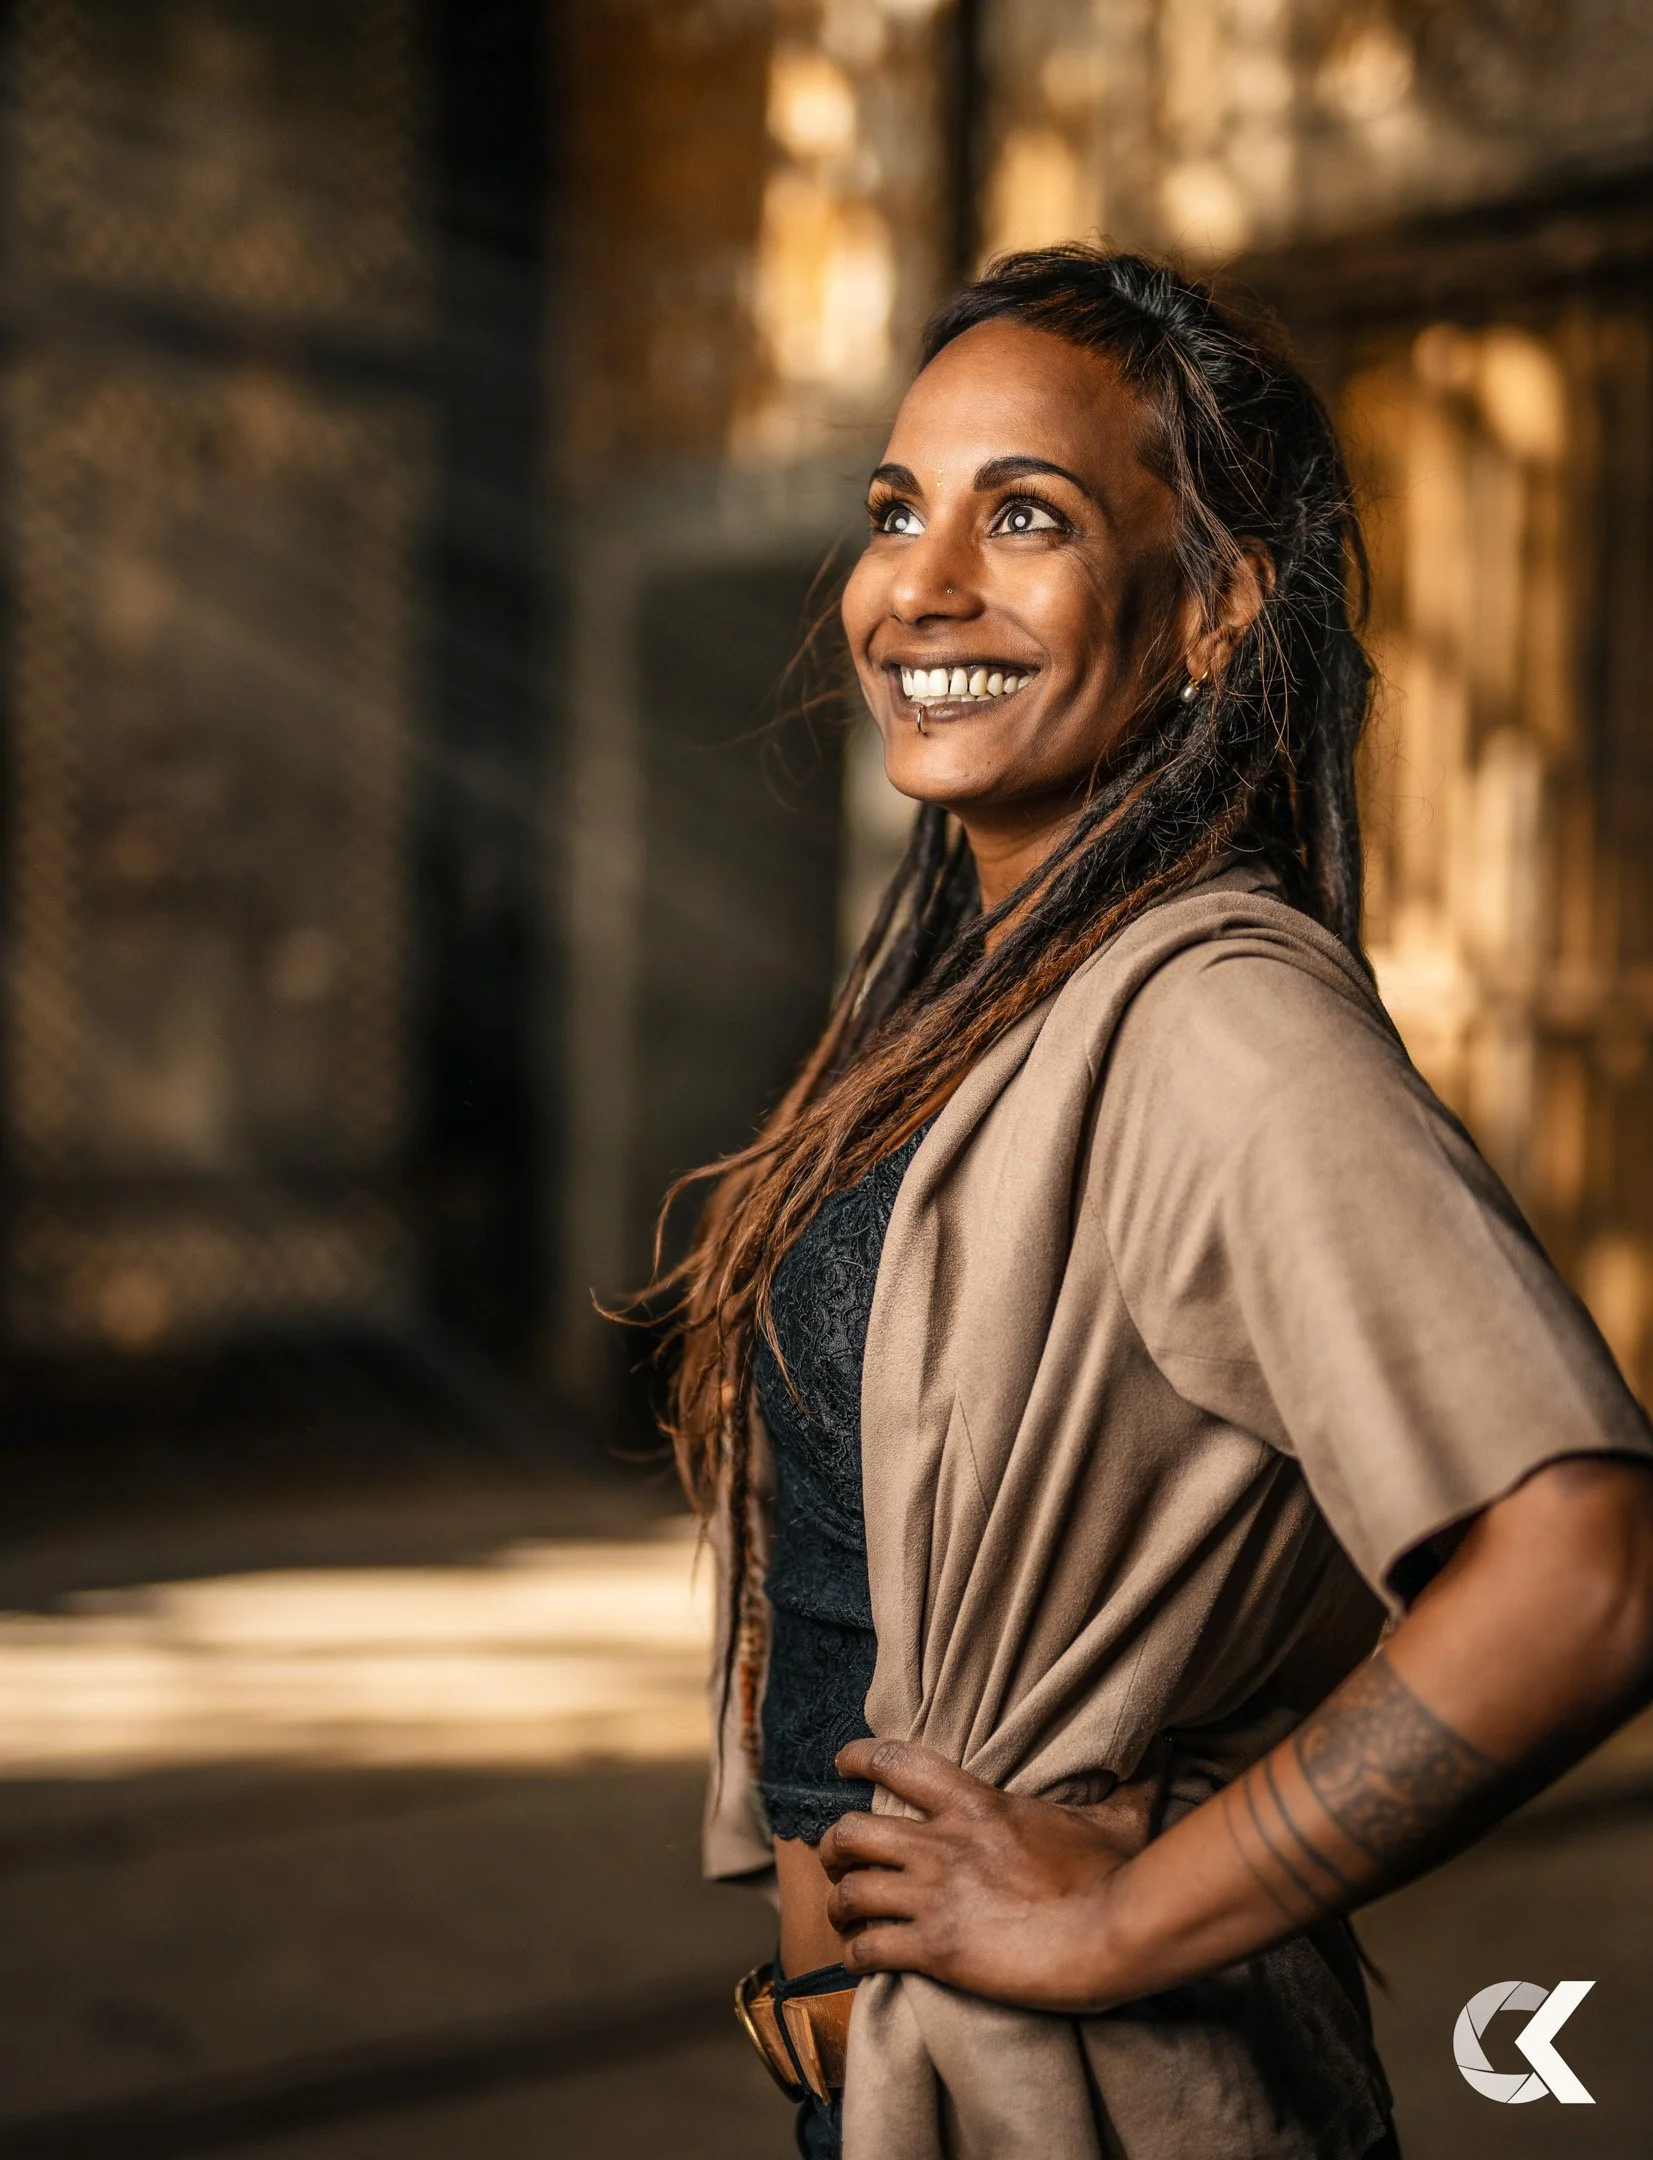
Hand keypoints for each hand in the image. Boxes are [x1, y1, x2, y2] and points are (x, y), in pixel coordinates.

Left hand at [817, 1740, 1154, 2010]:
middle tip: (837, 1860)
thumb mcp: (1118, 1818)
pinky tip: (861, 1962)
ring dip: (838, 1905)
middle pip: (851, 1832)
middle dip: (833, 1848)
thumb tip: (1164, 1752)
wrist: (1112, 1935)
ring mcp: (933, 1896)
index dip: (857, 1758)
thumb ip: (1126, 1786)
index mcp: (975, 1803)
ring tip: (843, 1916)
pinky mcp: (934, 1948)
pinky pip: (869, 1950)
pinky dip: (856, 1957)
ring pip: (848, 1891)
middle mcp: (941, 1844)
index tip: (841, 1763)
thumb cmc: (1116, 1876)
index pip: (895, 1762)